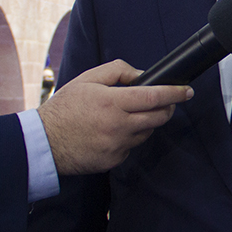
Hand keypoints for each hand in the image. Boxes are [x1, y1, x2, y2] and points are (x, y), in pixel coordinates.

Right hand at [38, 60, 190, 175]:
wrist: (44, 143)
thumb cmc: (64, 108)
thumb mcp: (87, 80)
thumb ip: (116, 72)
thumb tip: (141, 74)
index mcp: (112, 103)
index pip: (154, 96)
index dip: (175, 93)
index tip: (188, 91)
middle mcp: (118, 126)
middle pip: (158, 117)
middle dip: (168, 108)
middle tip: (168, 101)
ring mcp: (117, 145)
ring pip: (146, 132)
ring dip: (147, 122)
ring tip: (131, 114)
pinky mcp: (114, 160)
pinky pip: (131, 146)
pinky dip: (130, 137)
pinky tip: (114, 131)